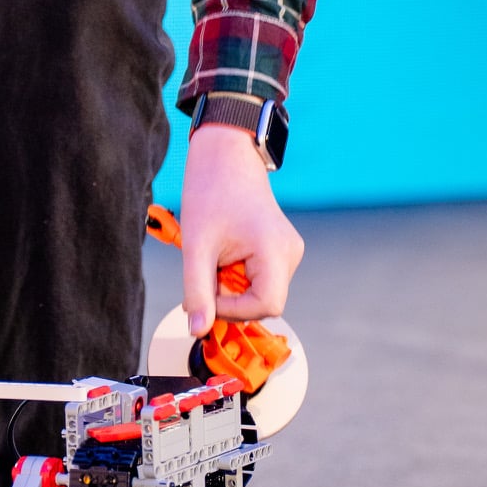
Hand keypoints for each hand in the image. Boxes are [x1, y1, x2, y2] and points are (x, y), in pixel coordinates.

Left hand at [179, 121, 303, 335]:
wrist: (223, 154)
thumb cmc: (211, 190)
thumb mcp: (196, 246)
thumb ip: (197, 291)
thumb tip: (197, 331)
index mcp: (276, 251)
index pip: (266, 305)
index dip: (233, 310)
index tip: (206, 295)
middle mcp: (289, 253)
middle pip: (262, 302)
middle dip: (229, 297)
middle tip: (205, 272)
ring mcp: (287, 251)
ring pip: (258, 291)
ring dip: (230, 286)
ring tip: (213, 257)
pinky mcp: (278, 249)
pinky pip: (258, 278)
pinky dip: (235, 275)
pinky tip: (222, 254)